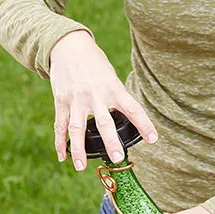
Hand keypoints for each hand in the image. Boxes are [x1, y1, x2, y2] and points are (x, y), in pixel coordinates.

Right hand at [49, 30, 157, 168]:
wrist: (68, 46)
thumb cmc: (94, 63)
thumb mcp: (110, 76)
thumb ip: (116, 97)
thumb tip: (126, 119)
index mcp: (112, 87)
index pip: (132, 108)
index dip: (144, 124)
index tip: (154, 139)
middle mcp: (95, 95)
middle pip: (103, 122)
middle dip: (111, 141)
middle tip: (117, 158)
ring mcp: (76, 99)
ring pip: (77, 129)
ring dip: (78, 150)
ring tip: (81, 168)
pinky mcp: (61, 101)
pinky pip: (60, 125)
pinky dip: (60, 143)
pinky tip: (62, 157)